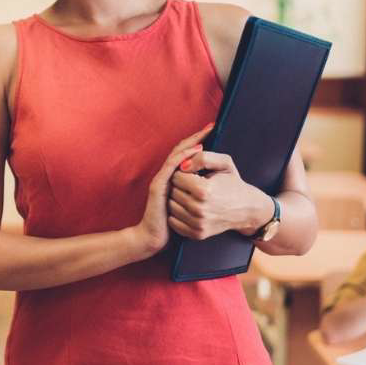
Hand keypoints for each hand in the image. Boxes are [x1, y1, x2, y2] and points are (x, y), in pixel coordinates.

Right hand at [132, 124, 210, 256]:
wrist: (153, 237)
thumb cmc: (171, 223)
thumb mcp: (185, 204)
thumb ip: (192, 192)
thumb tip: (207, 182)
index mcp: (173, 178)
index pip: (185, 155)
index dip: (198, 142)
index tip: (212, 132)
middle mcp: (166, 175)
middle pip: (181, 149)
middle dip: (196, 137)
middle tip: (211, 126)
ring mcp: (161, 179)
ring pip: (177, 155)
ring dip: (191, 143)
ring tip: (205, 134)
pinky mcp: (159, 186)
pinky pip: (172, 167)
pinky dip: (184, 157)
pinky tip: (195, 151)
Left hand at [168, 150, 268, 239]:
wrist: (247, 209)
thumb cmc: (233, 183)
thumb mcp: (225, 163)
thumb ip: (202, 157)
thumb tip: (182, 166)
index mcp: (204, 190)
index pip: (176, 176)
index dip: (183, 173)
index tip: (192, 175)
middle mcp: (200, 209)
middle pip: (172, 191)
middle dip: (179, 185)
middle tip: (191, 185)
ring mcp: (198, 223)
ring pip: (171, 206)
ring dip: (177, 199)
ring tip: (190, 195)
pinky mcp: (197, 234)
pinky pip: (173, 222)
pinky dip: (177, 214)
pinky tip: (188, 208)